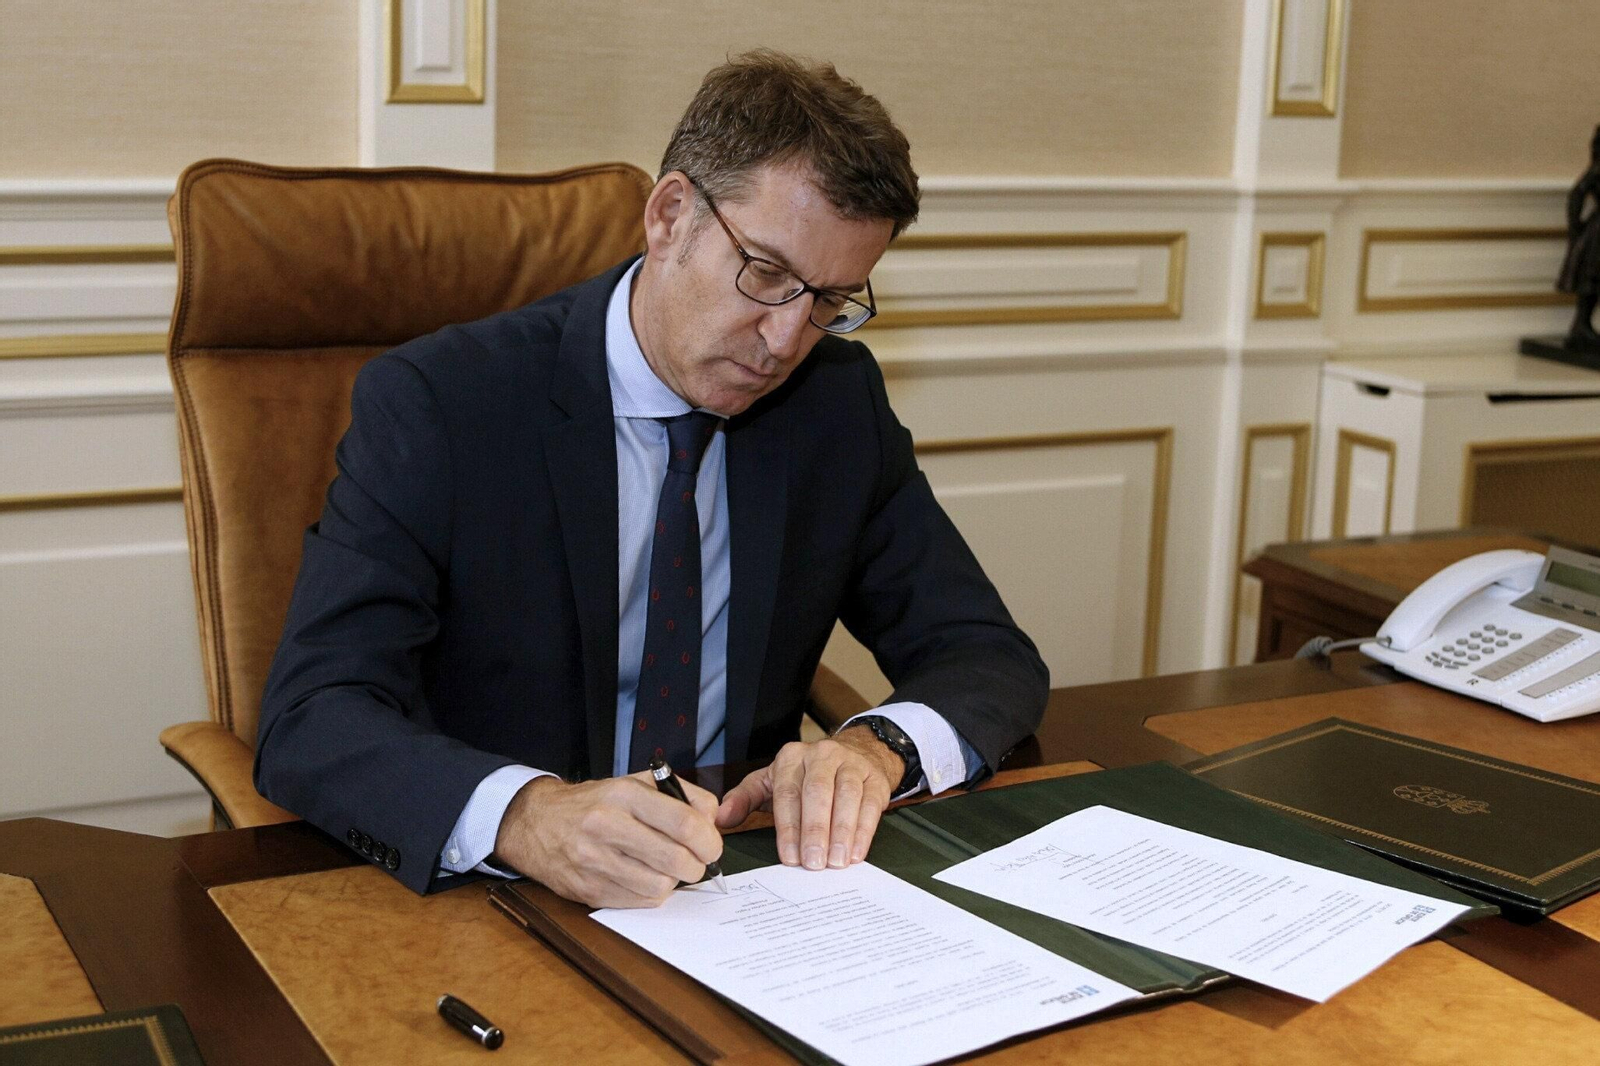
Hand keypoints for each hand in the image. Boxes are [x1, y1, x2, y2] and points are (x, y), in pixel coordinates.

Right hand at [493, 772, 722, 907]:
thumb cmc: (595, 803)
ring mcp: (595, 862)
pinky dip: (651, 893)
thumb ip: (680, 795)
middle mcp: (607, 826)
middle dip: (697, 866)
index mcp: (624, 795)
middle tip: (695, 861)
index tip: (712, 846)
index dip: (709, 840)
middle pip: (676, 860)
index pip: (684, 822)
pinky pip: (640, 902)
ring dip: (673, 881)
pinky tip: (644, 877)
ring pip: (660, 887)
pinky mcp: (589, 890)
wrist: (536, 823)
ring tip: (665, 868)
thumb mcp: (635, 783)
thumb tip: (714, 819)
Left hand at [715, 728, 903, 870]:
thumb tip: (721, 818)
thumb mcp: (772, 781)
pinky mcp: (874, 778)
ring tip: (836, 861)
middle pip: (817, 793)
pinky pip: (870, 803)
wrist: (854, 754)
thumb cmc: (807, 776)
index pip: (787, 793)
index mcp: (791, 758)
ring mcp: (851, 764)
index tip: (790, 857)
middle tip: (814, 863)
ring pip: (846, 796)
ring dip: (842, 832)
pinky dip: (864, 830)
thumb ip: (745, 798)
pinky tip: (856, 852)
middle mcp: (821, 756)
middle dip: (815, 830)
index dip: (788, 827)